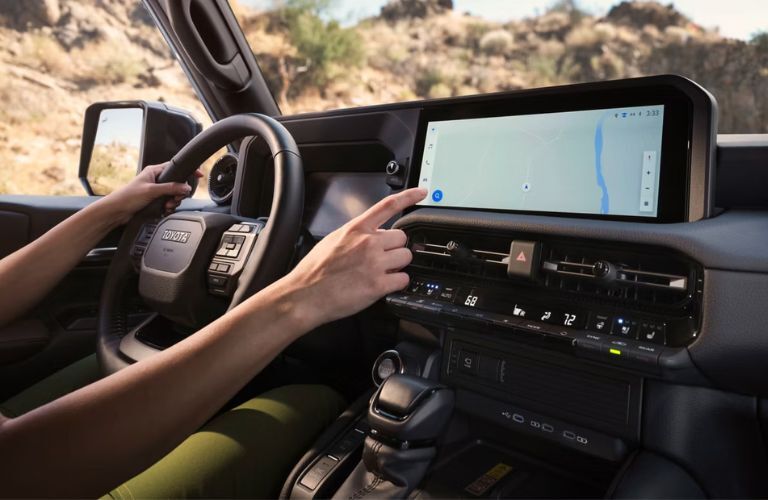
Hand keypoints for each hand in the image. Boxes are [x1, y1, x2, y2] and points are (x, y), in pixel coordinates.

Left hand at [96, 163, 202, 224]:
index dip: (187, 171)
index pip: (175, 167)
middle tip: (174, 198)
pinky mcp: (155, 200)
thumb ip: (170, 188)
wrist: (117, 211)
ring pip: (174, 194)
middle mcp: (156, 179)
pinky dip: (169, 207)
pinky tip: (164, 209)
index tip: (198, 175)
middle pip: (177, 183)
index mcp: (154, 171)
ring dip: (173, 202)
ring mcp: (156, 190)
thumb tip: (185, 187)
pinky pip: (169, 203)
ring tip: (166, 205)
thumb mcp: (152, 190)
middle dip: (178, 193)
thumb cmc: (128, 197)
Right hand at [285, 188, 426, 329]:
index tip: (422, 192)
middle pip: (402, 238)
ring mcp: (375, 263)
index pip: (388, 205)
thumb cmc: (315, 271)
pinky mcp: (378, 285)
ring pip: (406, 257)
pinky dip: (397, 283)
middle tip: (382, 258)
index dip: (409, 196)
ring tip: (381, 272)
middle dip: (395, 248)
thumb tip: (371, 233)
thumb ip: (355, 234)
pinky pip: (403, 279)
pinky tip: (383, 285)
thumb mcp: (333, 240)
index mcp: (356, 229)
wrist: (305, 296)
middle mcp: (368, 243)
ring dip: (398, 265)